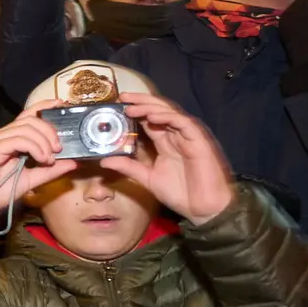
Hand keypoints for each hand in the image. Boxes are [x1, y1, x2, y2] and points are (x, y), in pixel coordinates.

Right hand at [0, 101, 78, 221]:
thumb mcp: (32, 180)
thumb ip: (51, 170)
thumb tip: (73, 162)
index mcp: (12, 138)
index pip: (29, 114)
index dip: (45, 107)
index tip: (61, 106)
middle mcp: (4, 135)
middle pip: (31, 119)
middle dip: (50, 130)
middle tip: (59, 149)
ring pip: (26, 127)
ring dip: (44, 142)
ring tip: (49, 159)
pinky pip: (18, 139)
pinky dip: (35, 147)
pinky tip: (41, 159)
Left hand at [100, 93, 233, 225]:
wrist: (203, 209)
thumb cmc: (181, 193)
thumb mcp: (148, 178)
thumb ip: (129, 167)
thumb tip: (104, 161)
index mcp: (165, 141)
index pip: (148, 119)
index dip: (134, 110)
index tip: (117, 105)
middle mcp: (176, 135)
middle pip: (158, 110)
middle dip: (140, 101)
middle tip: (122, 97)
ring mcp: (188, 136)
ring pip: (169, 112)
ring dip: (150, 107)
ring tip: (131, 106)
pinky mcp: (199, 140)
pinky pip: (183, 122)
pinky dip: (168, 117)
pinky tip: (152, 116)